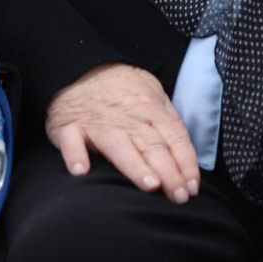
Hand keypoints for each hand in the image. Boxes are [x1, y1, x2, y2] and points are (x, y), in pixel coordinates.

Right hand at [45, 63, 198, 201]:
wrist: (82, 64)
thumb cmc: (124, 89)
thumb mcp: (154, 96)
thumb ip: (168, 124)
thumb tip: (186, 161)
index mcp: (152, 110)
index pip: (175, 137)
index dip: (186, 163)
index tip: (192, 188)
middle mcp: (128, 119)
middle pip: (152, 146)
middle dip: (168, 172)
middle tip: (178, 196)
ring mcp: (98, 123)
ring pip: (119, 146)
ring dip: (135, 165)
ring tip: (149, 185)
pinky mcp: (70, 127)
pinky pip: (71, 141)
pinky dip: (75, 155)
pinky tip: (80, 171)